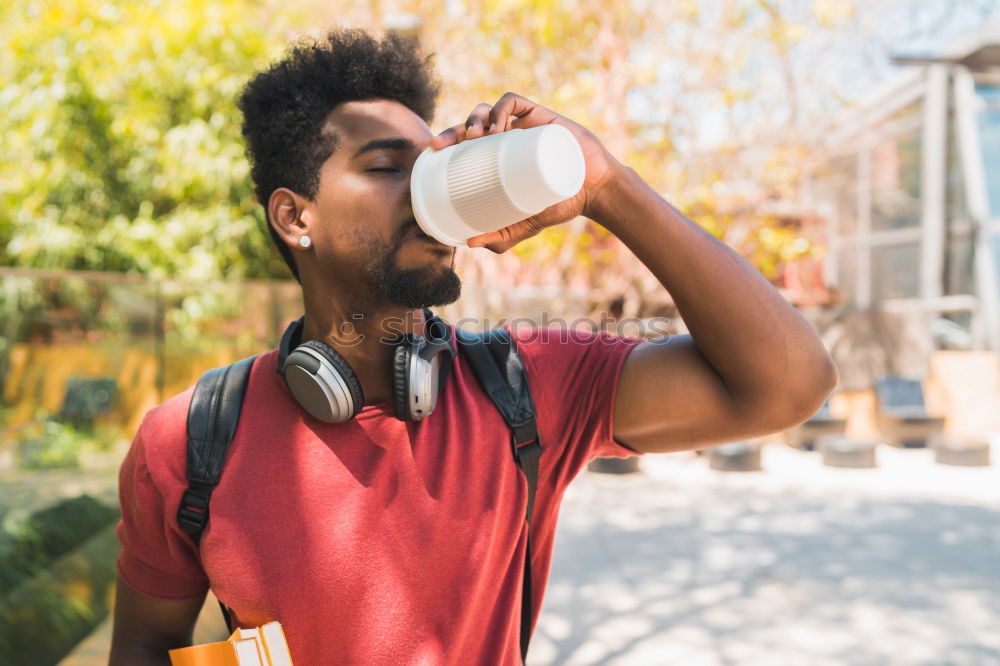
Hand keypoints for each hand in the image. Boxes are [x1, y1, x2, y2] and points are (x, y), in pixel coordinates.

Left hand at [429, 92, 620, 252]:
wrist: (594, 189)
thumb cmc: (558, 204)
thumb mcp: (525, 223)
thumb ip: (501, 235)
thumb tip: (469, 244)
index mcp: (498, 156)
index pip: (465, 141)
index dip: (446, 140)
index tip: (433, 149)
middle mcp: (507, 137)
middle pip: (471, 123)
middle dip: (453, 128)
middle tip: (445, 145)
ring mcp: (522, 124)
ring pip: (488, 109)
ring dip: (473, 117)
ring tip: (473, 136)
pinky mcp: (539, 114)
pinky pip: (513, 101)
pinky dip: (500, 108)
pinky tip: (495, 124)